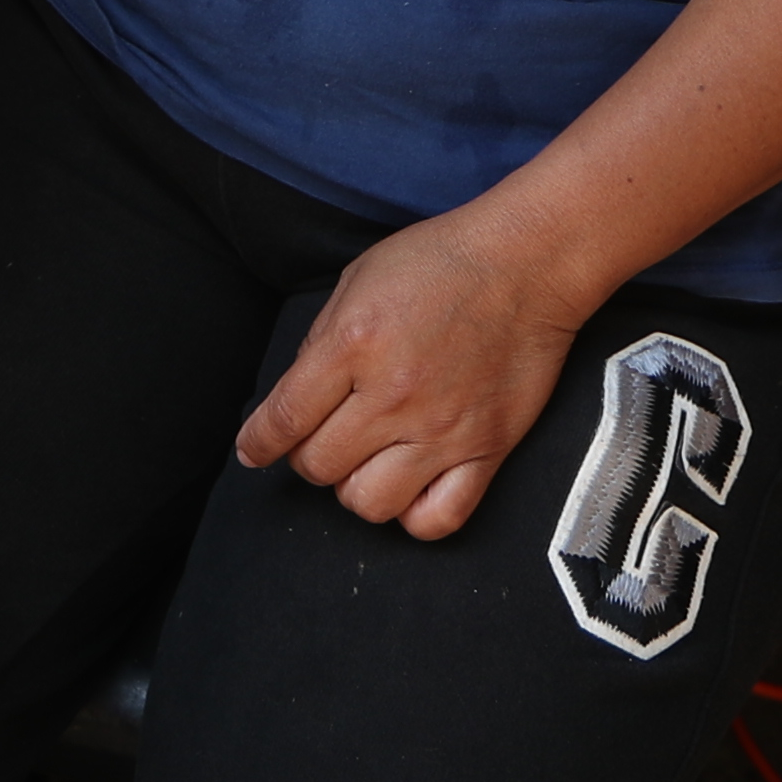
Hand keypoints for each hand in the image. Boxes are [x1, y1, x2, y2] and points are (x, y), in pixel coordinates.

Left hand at [233, 207, 591, 539]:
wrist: (528, 260)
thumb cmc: (440, 261)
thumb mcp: (359, 279)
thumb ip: (322, 341)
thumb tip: (293, 402)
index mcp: (354, 344)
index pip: (284, 419)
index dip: (258, 443)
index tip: (253, 452)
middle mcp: (394, 394)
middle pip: (318, 466)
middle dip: (308, 456)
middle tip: (325, 436)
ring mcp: (442, 429)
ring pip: (367, 503)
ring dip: (354, 487)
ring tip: (365, 462)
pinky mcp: (486, 450)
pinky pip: (438, 520)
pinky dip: (414, 515)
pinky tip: (410, 486)